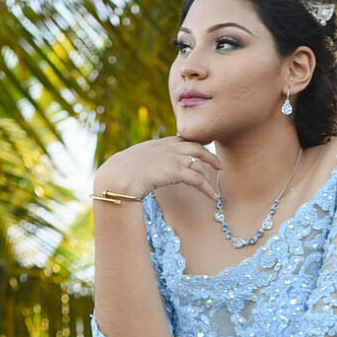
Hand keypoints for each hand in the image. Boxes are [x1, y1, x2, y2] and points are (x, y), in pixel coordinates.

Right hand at [96, 137, 221, 203]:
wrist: (119, 176)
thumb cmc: (120, 173)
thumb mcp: (132, 161)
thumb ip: (143, 161)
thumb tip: (142, 170)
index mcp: (158, 144)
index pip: (181, 140)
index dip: (193, 144)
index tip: (203, 147)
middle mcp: (168, 148)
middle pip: (196, 147)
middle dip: (208, 155)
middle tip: (217, 164)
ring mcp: (173, 158)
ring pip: (200, 162)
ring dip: (210, 172)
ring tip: (217, 181)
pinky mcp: (176, 171)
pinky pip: (198, 179)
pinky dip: (207, 188)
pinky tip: (213, 197)